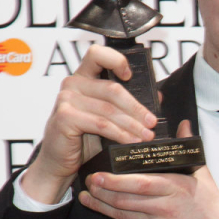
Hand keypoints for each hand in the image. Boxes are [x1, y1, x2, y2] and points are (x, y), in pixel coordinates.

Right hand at [23, 44, 157, 203]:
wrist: (60, 163)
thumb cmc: (82, 140)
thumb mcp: (108, 118)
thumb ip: (127, 104)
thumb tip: (158, 97)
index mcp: (83, 77)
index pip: (97, 55)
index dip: (116, 60)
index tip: (130, 76)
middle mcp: (73, 84)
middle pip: (113, 89)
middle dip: (137, 108)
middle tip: (152, 123)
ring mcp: (66, 99)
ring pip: (109, 109)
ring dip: (132, 124)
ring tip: (146, 136)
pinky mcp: (65, 117)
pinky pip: (101, 124)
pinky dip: (120, 134)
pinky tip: (131, 141)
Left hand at [79, 121, 218, 218]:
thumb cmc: (213, 211)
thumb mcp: (204, 177)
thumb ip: (189, 150)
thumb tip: (184, 125)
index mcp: (179, 186)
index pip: (144, 180)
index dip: (120, 177)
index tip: (104, 168)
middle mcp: (168, 205)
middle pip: (130, 196)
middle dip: (106, 188)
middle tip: (89, 179)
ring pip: (126, 212)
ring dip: (104, 203)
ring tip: (88, 194)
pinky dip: (114, 216)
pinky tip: (101, 209)